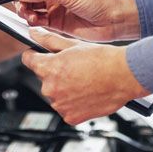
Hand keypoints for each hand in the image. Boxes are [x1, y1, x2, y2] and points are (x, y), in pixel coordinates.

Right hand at [11, 0, 139, 41]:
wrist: (114, 20)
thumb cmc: (98, 0)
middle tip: (21, 6)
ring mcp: (53, 4)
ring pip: (29, 5)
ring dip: (25, 10)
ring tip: (29, 16)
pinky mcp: (55, 20)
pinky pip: (36, 19)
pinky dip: (32, 21)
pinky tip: (35, 22)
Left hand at [22, 29, 148, 124]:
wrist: (124, 76)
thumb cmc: (103, 59)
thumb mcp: (73, 44)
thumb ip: (49, 40)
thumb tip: (34, 34)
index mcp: (49, 68)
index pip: (28, 60)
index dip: (35, 55)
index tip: (39, 55)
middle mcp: (51, 88)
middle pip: (43, 78)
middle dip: (54, 73)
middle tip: (73, 68)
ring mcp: (60, 105)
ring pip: (55, 94)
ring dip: (64, 89)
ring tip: (83, 80)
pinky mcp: (70, 117)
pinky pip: (66, 109)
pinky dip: (73, 103)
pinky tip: (86, 93)